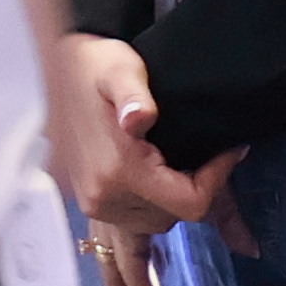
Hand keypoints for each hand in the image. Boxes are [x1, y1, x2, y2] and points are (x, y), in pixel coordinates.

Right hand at [56, 33, 231, 234]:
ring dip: (171, 199)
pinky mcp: (86, 200)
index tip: (229, 150)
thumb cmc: (93, 64)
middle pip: (172, 218)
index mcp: (117, 171)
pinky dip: (150, 202)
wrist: (56, 67)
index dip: (217, 181)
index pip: (189, 204)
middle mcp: (102, 197)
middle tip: (206, 154)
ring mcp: (92, 202)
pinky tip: (156, 173)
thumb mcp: (120, 68)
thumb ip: (133, 94)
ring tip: (179, 161)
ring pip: (153, 222)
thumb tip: (140, 118)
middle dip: (195, 190)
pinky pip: (131, 218)